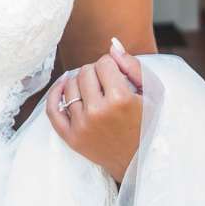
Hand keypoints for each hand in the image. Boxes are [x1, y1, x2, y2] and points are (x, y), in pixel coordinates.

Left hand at [46, 35, 144, 183]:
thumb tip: (112, 45)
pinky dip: (55, 94)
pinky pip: (53, 109)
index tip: (118, 76)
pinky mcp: (71, 138)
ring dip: (81, 83)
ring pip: (69, 85)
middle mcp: (98, 112)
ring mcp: (82, 126)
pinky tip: (63, 87)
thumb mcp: (152, 93)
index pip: (104, 62)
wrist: (138, 160)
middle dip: (97, 73)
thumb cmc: (147, 123)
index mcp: (120, 99)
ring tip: (95, 92)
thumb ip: (133, 66)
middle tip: (108, 85)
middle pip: (85, 71)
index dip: (112, 66)